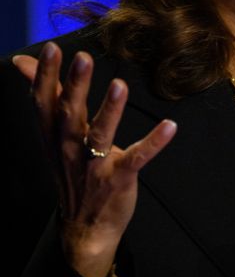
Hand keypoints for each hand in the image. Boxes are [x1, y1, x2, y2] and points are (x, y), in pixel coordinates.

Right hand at [13, 44, 176, 276]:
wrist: (84, 227)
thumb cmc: (71, 171)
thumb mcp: (53, 134)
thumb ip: (46, 96)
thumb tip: (22, 61)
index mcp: (53, 137)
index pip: (44, 103)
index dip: (47, 76)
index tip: (53, 49)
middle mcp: (70, 149)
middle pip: (69, 114)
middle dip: (74, 87)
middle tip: (82, 57)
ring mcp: (94, 166)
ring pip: (100, 135)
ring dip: (109, 111)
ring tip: (119, 85)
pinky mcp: (119, 178)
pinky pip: (137, 158)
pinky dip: (153, 143)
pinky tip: (170, 126)